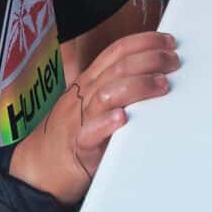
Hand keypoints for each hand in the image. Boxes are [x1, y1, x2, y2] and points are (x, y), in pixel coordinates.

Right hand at [8, 31, 180, 205]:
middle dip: (150, 59)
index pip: (116, 51)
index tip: (168, 41)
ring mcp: (79, 119)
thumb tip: (152, 76)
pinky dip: (106, 123)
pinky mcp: (78, 146)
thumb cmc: (70, 135)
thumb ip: (114, 89)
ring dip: (137, 86)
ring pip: (107, 93)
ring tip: (161, 85)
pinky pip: (90, 132)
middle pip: (118, 67)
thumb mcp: (90, 104)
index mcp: (89, 82)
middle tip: (173, 62)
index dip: (143, 42)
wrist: (38, 170)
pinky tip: (122, 118)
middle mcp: (84, 95)